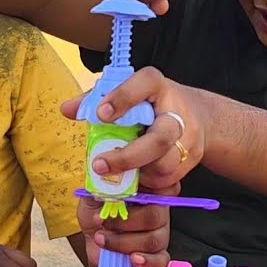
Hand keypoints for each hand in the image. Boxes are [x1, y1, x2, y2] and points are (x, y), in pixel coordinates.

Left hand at [62, 67, 208, 189]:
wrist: (200, 116)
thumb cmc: (152, 103)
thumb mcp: (128, 94)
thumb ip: (96, 100)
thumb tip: (66, 110)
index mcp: (157, 86)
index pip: (144, 84)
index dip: (123, 98)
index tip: (101, 114)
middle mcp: (177, 110)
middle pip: (160, 139)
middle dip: (128, 157)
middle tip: (99, 165)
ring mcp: (188, 136)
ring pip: (165, 164)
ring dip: (138, 173)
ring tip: (119, 172)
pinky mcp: (193, 157)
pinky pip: (169, 178)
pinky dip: (149, 182)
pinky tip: (137, 176)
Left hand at [77, 183, 176, 266]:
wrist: (93, 241)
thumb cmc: (96, 213)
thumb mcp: (91, 195)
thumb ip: (99, 184)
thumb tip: (103, 179)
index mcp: (147, 188)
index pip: (160, 182)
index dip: (146, 186)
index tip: (124, 192)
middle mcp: (159, 208)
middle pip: (155, 215)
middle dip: (124, 222)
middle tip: (103, 223)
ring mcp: (161, 232)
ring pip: (153, 239)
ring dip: (123, 242)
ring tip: (103, 239)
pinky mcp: (158, 255)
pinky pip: (161, 260)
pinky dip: (146, 261)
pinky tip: (132, 259)